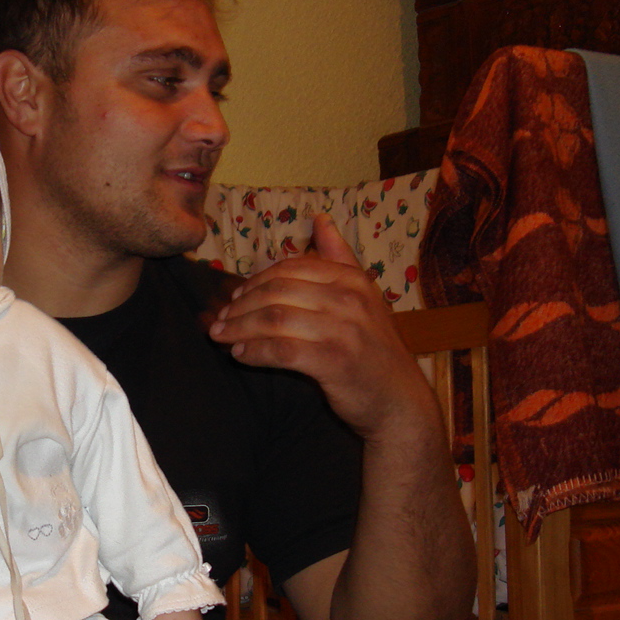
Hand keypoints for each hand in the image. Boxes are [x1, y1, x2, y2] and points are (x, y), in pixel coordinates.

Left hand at [207, 215, 429, 439]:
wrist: (399, 400)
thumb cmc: (374, 350)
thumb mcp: (364, 297)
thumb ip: (340, 258)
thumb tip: (320, 219)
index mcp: (352, 278)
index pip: (289, 268)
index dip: (254, 282)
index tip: (234, 299)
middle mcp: (349, 299)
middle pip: (276, 291)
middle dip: (240, 305)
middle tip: (220, 320)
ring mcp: (343, 330)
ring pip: (274, 319)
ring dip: (240, 328)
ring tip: (221, 337)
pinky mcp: (334, 362)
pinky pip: (281, 350)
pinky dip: (254, 352)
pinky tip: (241, 356)